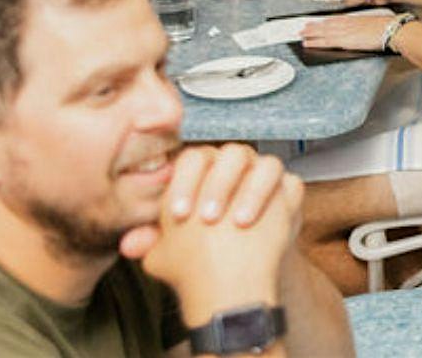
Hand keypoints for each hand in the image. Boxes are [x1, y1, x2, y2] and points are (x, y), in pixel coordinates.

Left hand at [128, 146, 301, 325]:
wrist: (239, 265)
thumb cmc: (203, 247)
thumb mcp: (173, 247)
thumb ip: (151, 241)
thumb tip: (129, 246)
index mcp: (205, 168)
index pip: (192, 159)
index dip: (185, 183)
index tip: (177, 214)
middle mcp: (236, 165)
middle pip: (231, 155)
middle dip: (218, 185)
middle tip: (206, 218)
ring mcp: (264, 174)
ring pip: (266, 164)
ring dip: (251, 191)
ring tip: (237, 222)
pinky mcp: (289, 190)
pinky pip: (292, 183)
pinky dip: (279, 198)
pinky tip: (264, 220)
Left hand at [299, 10, 398, 51]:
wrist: (392, 30)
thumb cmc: (387, 28)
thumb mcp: (373, 23)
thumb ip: (363, 27)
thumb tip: (361, 31)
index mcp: (354, 19)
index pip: (335, 20)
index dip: (324, 21)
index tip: (317, 22)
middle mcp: (347, 24)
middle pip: (326, 25)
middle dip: (313, 27)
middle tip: (303, 28)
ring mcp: (345, 32)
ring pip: (322, 32)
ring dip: (310, 33)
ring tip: (301, 35)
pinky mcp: (344, 41)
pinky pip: (325, 42)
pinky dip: (315, 42)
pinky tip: (307, 43)